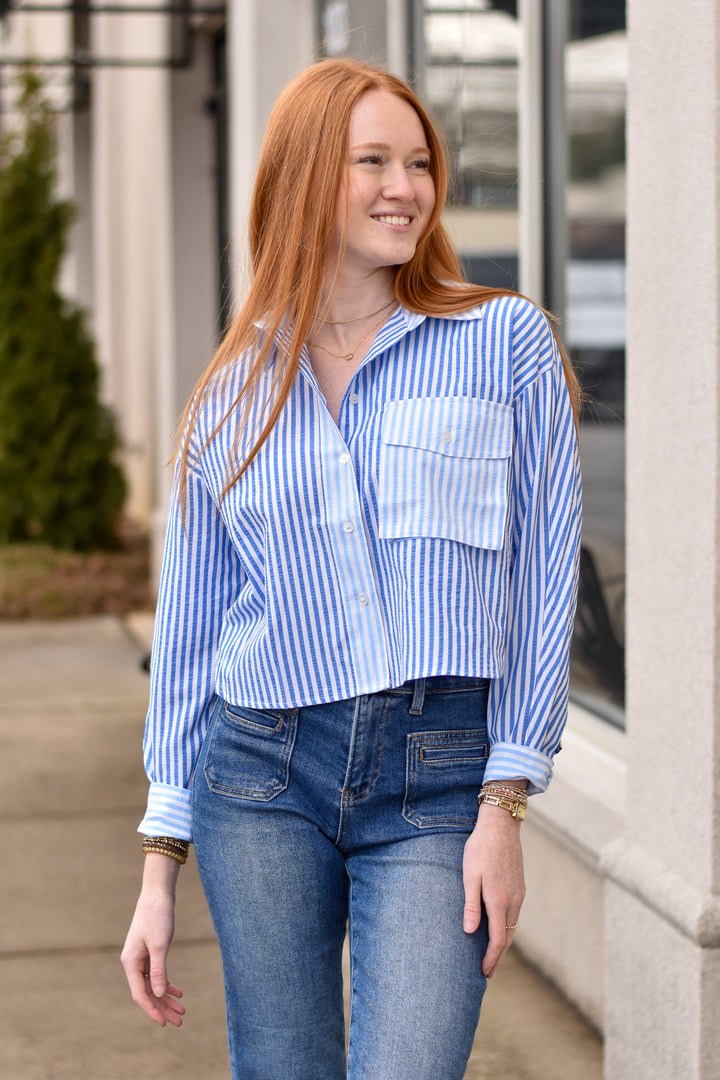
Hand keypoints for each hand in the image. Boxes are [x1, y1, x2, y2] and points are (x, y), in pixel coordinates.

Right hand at [121, 854, 184, 1026]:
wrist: (157, 894)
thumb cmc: (157, 917)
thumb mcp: (160, 944)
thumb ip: (159, 970)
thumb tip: (160, 994)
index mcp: (131, 963)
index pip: (141, 994)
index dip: (152, 1010)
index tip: (164, 1023)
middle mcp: (132, 963)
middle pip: (148, 993)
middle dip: (163, 1008)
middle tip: (180, 1021)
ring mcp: (140, 959)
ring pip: (153, 985)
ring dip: (166, 998)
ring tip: (182, 1010)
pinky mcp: (148, 953)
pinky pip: (156, 975)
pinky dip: (167, 984)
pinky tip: (179, 992)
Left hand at [462, 802, 525, 978]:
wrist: (501, 826)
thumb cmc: (480, 849)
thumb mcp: (470, 876)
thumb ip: (471, 905)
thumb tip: (471, 933)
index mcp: (499, 901)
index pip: (498, 940)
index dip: (491, 958)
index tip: (484, 973)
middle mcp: (513, 901)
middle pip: (508, 937)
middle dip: (498, 956)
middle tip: (487, 971)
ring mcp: (518, 893)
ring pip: (513, 926)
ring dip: (504, 942)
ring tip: (492, 954)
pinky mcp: (519, 886)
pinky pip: (514, 914)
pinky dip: (508, 927)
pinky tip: (499, 927)